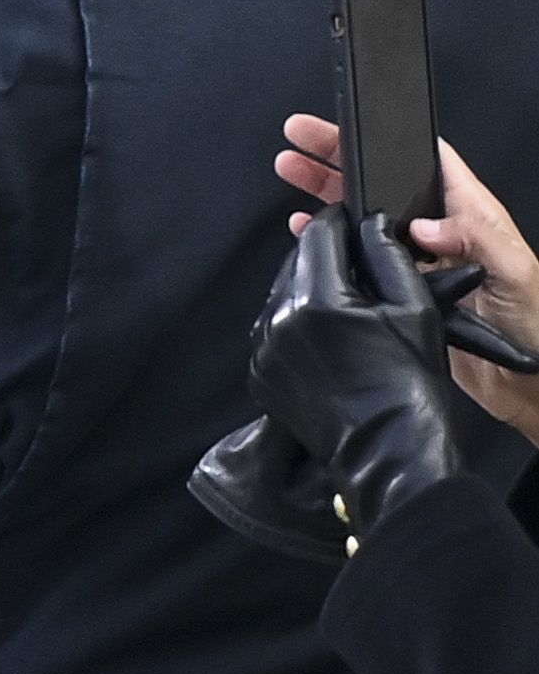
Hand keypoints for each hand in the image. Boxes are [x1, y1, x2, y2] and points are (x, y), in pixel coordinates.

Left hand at [242, 209, 522, 543]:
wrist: (389, 453)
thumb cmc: (409, 386)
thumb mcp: (414, 309)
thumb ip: (387, 256)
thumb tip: (370, 223)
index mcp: (315, 300)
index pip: (318, 236)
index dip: (339, 222)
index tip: (354, 220)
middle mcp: (278, 321)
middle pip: (295, 263)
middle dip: (325, 257)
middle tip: (358, 264)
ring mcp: (263, 350)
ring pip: (281, 295)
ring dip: (309, 289)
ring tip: (347, 303)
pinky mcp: (259, 373)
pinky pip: (273, 331)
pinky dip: (296, 324)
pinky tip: (329, 337)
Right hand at [283, 120, 538, 438]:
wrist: (524, 378)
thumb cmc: (533, 320)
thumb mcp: (517, 270)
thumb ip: (476, 239)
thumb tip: (426, 224)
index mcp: (471, 214)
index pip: (428, 161)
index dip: (389, 137)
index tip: (353, 122)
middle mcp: (440, 231)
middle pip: (384, 182)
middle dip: (341, 156)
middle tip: (303, 138)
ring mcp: (416, 258)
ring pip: (364, 214)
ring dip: (326, 192)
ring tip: (291, 170)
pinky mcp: (398, 286)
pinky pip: (356, 255)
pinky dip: (328, 240)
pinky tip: (305, 230)